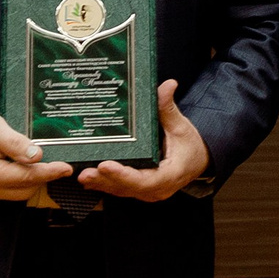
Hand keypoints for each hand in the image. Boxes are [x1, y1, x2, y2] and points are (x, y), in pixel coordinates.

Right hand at [0, 109, 73, 201]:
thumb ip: (15, 143)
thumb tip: (37, 155)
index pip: (27, 177)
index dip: (49, 172)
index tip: (66, 168)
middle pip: (26, 188)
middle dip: (43, 176)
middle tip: (58, 161)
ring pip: (21, 192)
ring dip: (34, 179)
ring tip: (43, 162)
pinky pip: (13, 190)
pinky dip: (24, 180)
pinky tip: (28, 166)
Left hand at [81, 80, 212, 201]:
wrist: (197, 162)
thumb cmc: (190, 146)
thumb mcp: (181, 127)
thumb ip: (169, 109)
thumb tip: (168, 85)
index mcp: (170, 175)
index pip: (146, 180)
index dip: (124, 175)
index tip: (106, 165)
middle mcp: (157, 189)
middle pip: (128, 188)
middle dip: (106, 180)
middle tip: (85, 172)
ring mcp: (146, 191)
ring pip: (121, 190)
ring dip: (101, 184)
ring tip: (81, 174)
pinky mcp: (138, 189)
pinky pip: (119, 188)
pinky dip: (103, 184)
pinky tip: (87, 178)